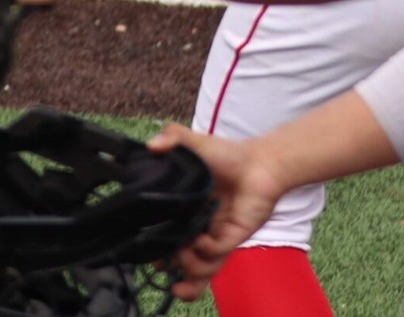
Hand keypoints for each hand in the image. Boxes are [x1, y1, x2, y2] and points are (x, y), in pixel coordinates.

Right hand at [145, 123, 287, 299]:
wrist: (260, 163)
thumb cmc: (229, 154)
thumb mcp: (195, 143)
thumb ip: (172, 137)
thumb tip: (151, 145)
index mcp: (187, 208)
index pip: (168, 233)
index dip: (157, 246)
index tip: (143, 250)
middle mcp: (200, 225)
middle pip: (184, 257)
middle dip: (171, 267)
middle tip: (160, 264)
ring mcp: (217, 233)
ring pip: (203, 264)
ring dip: (189, 267)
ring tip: (180, 256)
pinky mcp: (234, 236)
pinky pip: (217, 253)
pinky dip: (206, 252)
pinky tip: (198, 240)